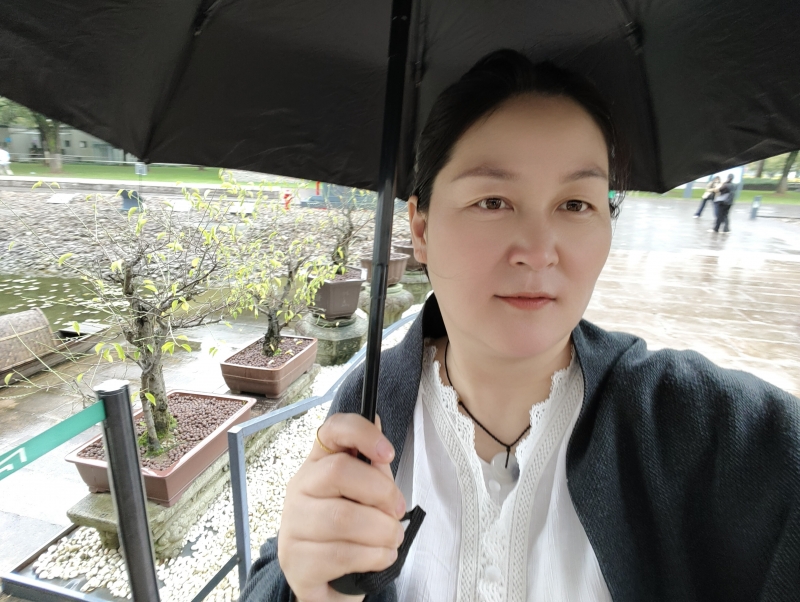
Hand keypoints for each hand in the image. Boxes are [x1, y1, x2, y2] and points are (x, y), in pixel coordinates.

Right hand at [278, 414, 406, 601]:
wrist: (327, 582)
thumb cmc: (350, 531)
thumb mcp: (366, 495)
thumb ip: (374, 467)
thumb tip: (377, 421)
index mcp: (318, 464)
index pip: (331, 430)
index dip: (361, 433)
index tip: (387, 452)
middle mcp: (300, 488)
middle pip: (338, 472)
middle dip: (381, 492)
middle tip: (398, 510)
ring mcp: (293, 525)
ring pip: (342, 517)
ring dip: (382, 530)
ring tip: (393, 538)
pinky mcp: (297, 561)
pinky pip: (341, 554)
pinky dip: (374, 557)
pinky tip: (381, 557)